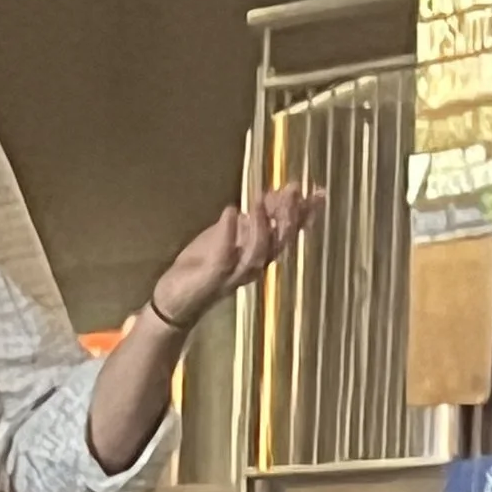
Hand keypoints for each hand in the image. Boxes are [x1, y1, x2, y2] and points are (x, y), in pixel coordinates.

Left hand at [149, 185, 321, 332]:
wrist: (175, 299)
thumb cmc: (204, 264)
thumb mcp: (231, 234)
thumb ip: (254, 217)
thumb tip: (278, 193)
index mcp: (261, 255)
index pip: (289, 233)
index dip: (304, 214)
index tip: (316, 192)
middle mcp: (253, 267)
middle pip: (279, 242)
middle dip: (288, 217)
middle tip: (291, 192)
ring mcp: (234, 274)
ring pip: (257, 252)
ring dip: (260, 225)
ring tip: (259, 200)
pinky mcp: (212, 278)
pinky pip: (224, 257)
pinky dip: (228, 233)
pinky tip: (231, 212)